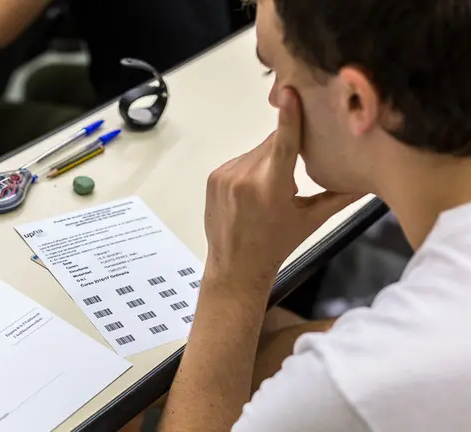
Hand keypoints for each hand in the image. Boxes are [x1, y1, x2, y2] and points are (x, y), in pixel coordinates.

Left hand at [203, 87, 360, 291]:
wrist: (236, 265)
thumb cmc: (277, 244)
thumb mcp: (312, 220)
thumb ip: (341, 195)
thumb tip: (371, 179)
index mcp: (272, 187)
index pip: (284, 142)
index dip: (290, 116)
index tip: (290, 92)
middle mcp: (245, 177)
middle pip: (274, 145)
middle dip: (287, 152)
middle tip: (294, 173)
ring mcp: (226, 176)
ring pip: (257, 152)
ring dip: (268, 161)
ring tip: (270, 191)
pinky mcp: (214, 176)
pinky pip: (240, 161)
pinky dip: (251, 169)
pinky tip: (254, 191)